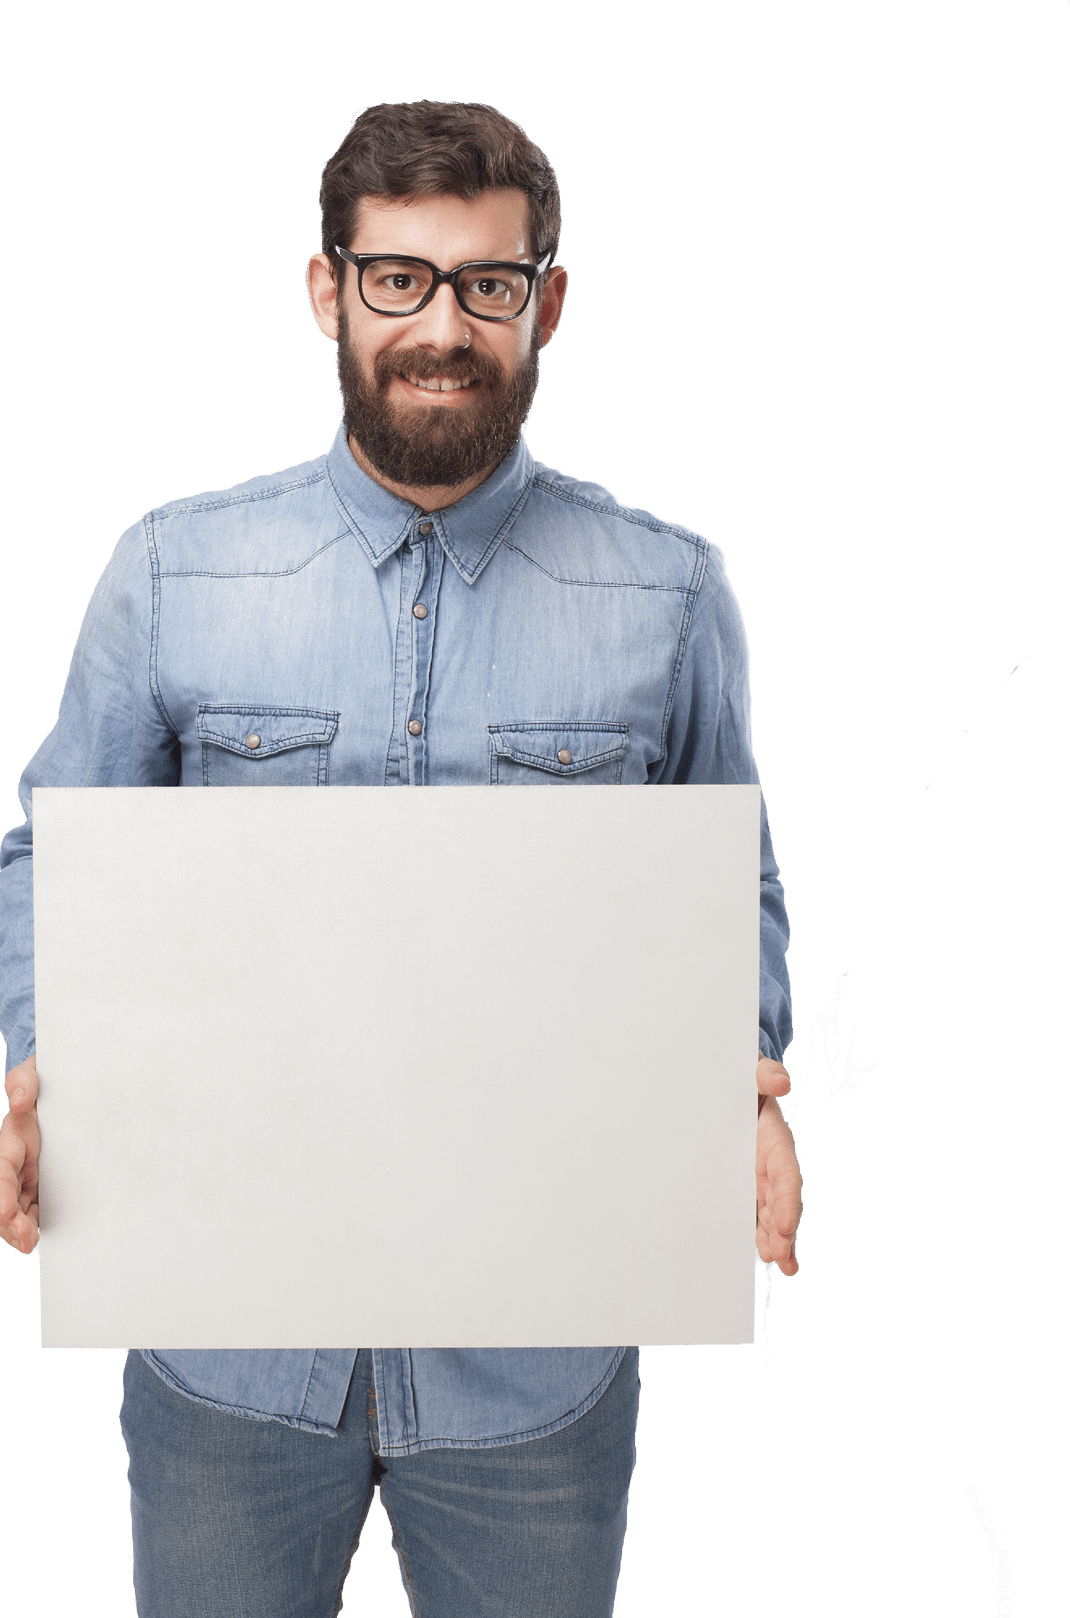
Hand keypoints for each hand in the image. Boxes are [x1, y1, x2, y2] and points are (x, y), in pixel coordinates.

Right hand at [1, 1055, 39, 1254]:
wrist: (54, 1088)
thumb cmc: (42, 1083)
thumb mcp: (33, 1074)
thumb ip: (24, 1082)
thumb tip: (21, 1099)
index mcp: (8, 1143)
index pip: (1, 1173)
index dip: (2, 1198)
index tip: (7, 1214)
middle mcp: (11, 1164)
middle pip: (3, 1200)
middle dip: (10, 1223)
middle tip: (28, 1241)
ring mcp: (23, 1174)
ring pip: (13, 1209)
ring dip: (18, 1230)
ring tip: (31, 1244)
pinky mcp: (37, 1180)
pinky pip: (30, 1206)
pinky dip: (31, 1223)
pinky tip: (38, 1236)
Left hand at [755, 1056, 801, 1275]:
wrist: (727, 1085)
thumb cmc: (741, 1079)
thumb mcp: (751, 1071)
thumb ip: (764, 1074)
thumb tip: (780, 1081)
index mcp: (775, 1140)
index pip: (785, 1174)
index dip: (788, 1200)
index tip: (787, 1225)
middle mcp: (770, 1163)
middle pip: (782, 1201)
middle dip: (783, 1229)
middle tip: (779, 1255)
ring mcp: (757, 1177)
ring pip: (771, 1213)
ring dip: (775, 1238)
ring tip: (777, 1262)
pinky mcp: (743, 1184)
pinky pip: (754, 1212)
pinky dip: (762, 1234)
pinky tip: (769, 1258)